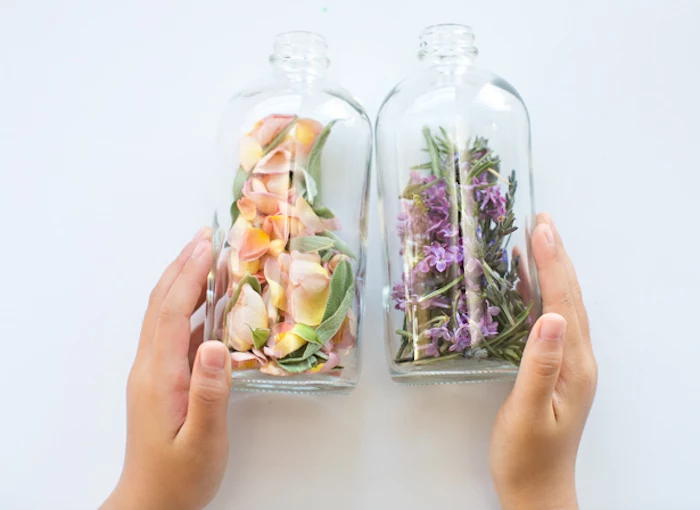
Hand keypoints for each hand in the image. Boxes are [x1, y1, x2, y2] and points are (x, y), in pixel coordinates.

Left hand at [101, 228, 231, 509]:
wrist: (152, 502)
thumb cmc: (180, 476)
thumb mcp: (202, 440)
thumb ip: (210, 393)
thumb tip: (218, 345)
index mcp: (158, 375)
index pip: (171, 312)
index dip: (188, 275)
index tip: (207, 245)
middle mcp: (150, 366)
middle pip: (162, 304)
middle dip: (182, 266)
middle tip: (206, 236)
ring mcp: (153, 371)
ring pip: (165, 314)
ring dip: (183, 281)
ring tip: (207, 257)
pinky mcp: (162, 379)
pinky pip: (174, 331)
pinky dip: (189, 307)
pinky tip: (209, 304)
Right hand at [490, 214, 596, 509]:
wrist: (535, 490)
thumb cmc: (527, 456)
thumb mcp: (528, 411)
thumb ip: (540, 364)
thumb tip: (552, 316)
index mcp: (575, 365)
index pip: (565, 302)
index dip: (553, 264)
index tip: (541, 229)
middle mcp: (578, 359)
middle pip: (570, 296)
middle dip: (556, 256)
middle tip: (541, 221)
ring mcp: (569, 364)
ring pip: (562, 305)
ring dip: (550, 271)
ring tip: (535, 240)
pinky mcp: (556, 369)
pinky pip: (550, 321)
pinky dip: (538, 296)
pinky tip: (525, 286)